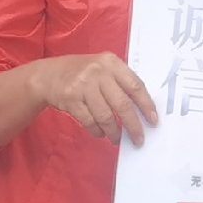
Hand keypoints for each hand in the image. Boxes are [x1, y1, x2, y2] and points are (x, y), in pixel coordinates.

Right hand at [38, 54, 157, 145]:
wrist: (48, 75)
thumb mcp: (103, 67)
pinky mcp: (71, 99)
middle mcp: (98, 72)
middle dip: (133, 125)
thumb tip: (142, 109)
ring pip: (105, 116)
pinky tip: (101, 133)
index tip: (153, 120)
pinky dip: (97, 131)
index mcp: (111, 63)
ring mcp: (83, 86)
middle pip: (122, 104)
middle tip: (138, 139)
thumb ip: (121, 82)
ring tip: (117, 139)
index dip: (146, 105)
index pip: (135, 86)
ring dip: (114, 132)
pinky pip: (90, 121)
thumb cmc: (83, 72)